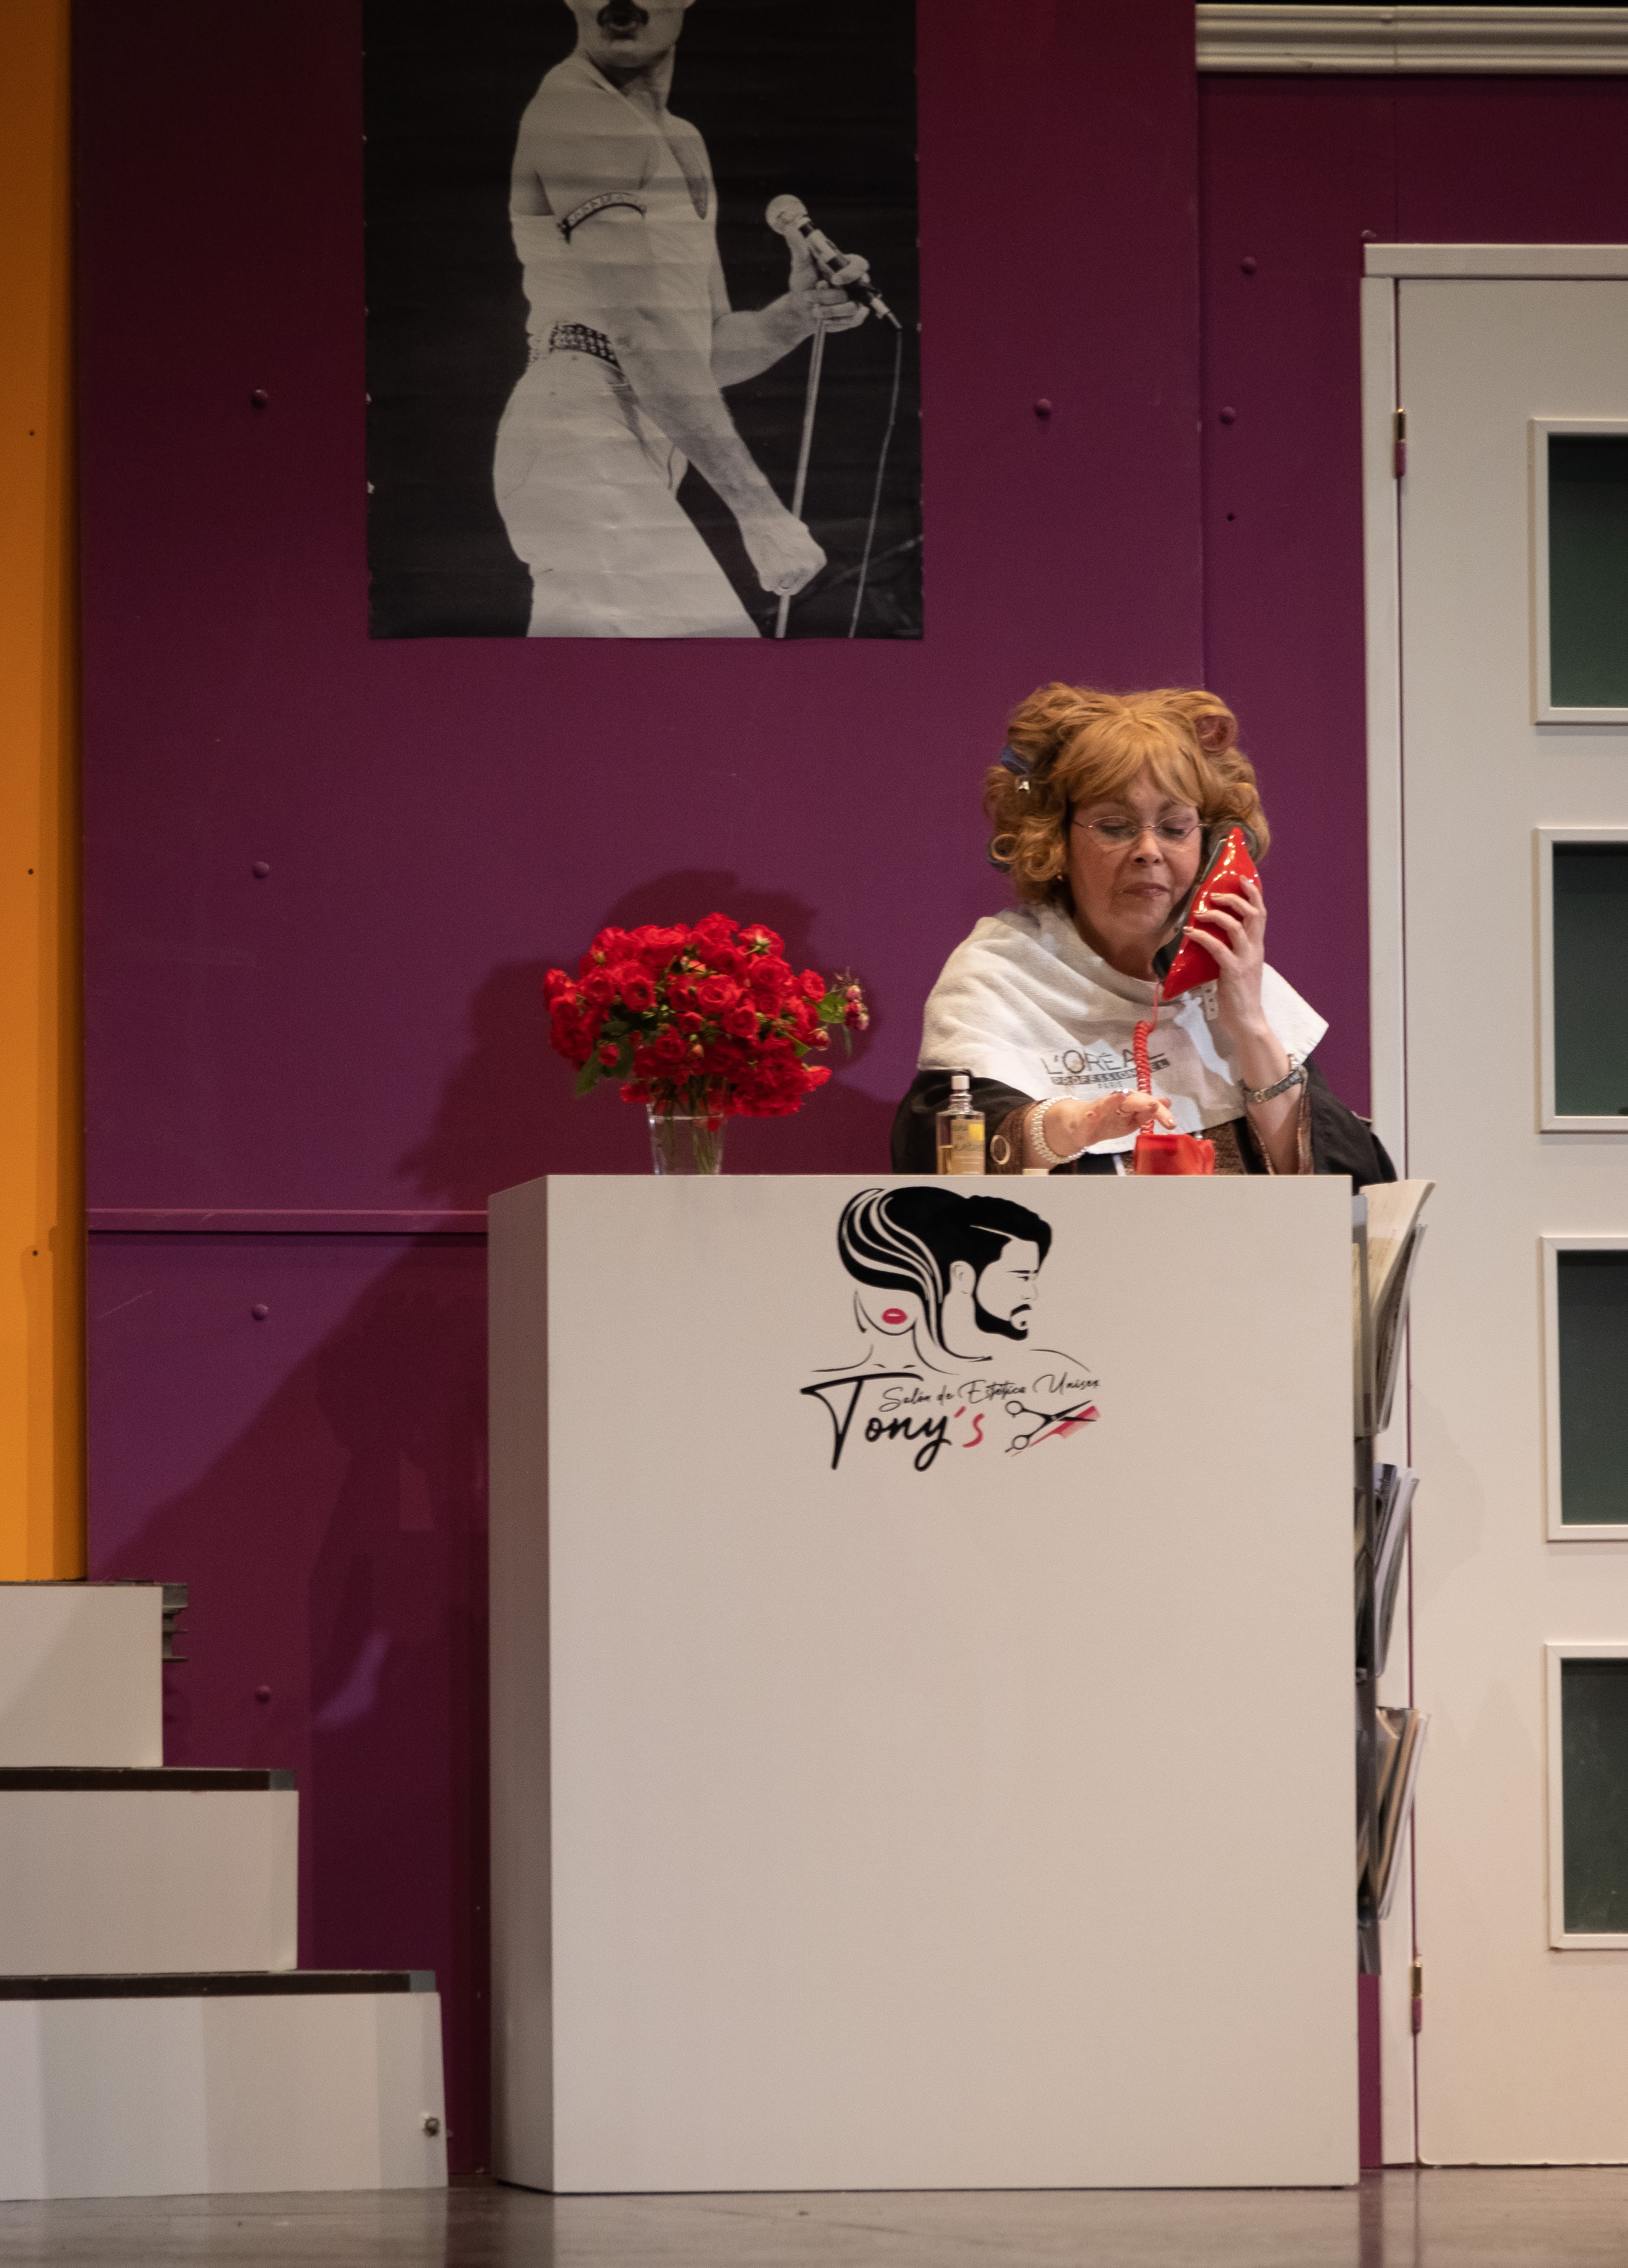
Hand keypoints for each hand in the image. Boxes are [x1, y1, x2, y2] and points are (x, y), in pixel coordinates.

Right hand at [738, 501, 825, 597]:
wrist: (763, 514)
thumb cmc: (780, 524)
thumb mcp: (802, 538)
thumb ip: (804, 556)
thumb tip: (799, 570)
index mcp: (817, 560)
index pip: (803, 581)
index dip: (792, 574)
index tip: (785, 560)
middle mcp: (807, 567)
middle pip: (791, 588)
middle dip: (782, 579)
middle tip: (774, 560)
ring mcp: (791, 572)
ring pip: (778, 587)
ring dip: (771, 576)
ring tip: (769, 556)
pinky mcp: (774, 575)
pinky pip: (767, 586)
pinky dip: (762, 577)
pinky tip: (763, 560)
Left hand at [787, 232, 869, 334]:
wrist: (800, 308)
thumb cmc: (803, 283)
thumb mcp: (800, 265)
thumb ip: (799, 248)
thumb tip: (790, 229)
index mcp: (845, 265)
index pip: (860, 264)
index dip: (850, 272)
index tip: (834, 279)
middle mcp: (855, 282)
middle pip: (856, 289)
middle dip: (830, 297)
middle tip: (812, 297)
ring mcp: (856, 299)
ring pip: (851, 307)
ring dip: (828, 310)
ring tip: (813, 309)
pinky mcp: (855, 316)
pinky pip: (851, 320)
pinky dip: (834, 321)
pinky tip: (822, 318)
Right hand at [1039, 1088, 1173, 1161]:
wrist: (1077, 1127)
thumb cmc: (1105, 1122)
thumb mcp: (1129, 1119)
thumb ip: (1147, 1111)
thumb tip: (1167, 1102)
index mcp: (1129, 1106)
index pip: (1147, 1106)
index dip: (1161, 1112)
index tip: (1172, 1123)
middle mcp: (1118, 1103)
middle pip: (1137, 1100)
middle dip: (1150, 1106)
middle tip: (1163, 1110)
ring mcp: (1104, 1107)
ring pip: (1121, 1101)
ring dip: (1136, 1100)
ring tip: (1151, 1103)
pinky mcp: (1090, 1114)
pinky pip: (1100, 1107)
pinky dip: (1109, 1102)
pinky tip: (1118, 1097)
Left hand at [1185, 877, 1268, 1043]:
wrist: (1247, 1021)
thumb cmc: (1240, 995)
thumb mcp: (1240, 967)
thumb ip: (1233, 950)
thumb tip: (1213, 936)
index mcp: (1257, 947)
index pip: (1261, 914)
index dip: (1253, 894)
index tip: (1243, 879)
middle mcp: (1255, 950)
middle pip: (1254, 914)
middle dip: (1236, 897)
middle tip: (1216, 892)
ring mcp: (1245, 960)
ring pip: (1236, 926)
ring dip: (1216, 914)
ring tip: (1200, 911)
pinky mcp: (1233, 971)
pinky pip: (1217, 947)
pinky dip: (1202, 936)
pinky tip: (1190, 932)